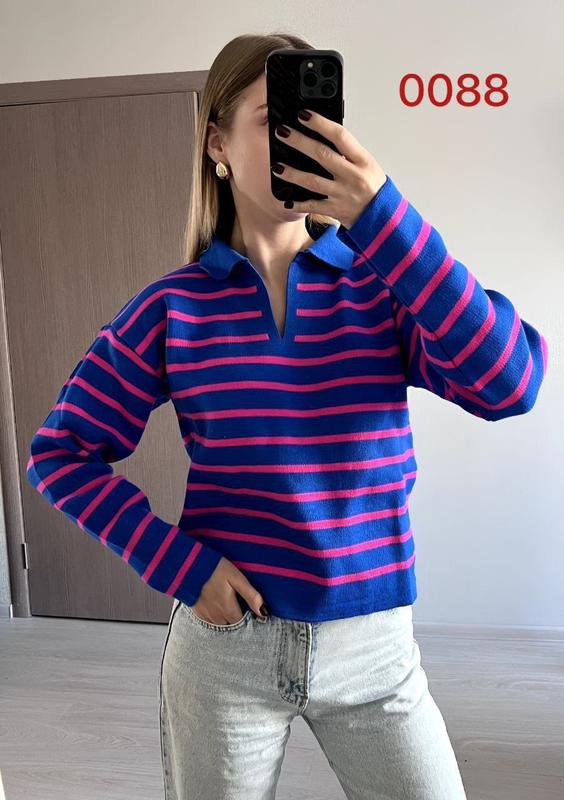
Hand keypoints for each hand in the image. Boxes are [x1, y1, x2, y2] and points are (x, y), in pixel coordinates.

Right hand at [191, 556, 267, 623]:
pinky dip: (213, 616)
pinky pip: (208, 621)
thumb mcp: (237, 578)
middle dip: (236, 616)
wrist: (189, 565)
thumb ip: (251, 596)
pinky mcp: (196, 612)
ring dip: (225, 617)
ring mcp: (205, 615)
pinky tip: (214, 604)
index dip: (247, 615)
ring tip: (225, 602)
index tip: (248, 607)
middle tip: (236, 601)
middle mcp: (217, 616)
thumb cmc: (215, 569)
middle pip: (231, 624)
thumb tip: (264, 612)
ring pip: (220, 624)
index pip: (242, 622)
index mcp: (229, 609)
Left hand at [272, 109, 386, 229]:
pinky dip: (298, 204)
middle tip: (282, 132)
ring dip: (292, 174)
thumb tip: (322, 133)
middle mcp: (353, 176)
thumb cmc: (373, 186)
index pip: (340, 136)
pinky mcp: (336, 210)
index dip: (320, 124)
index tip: (303, 115)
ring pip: (313, 181)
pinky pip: (313, 207)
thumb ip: (348, 152)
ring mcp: (343, 194)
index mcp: (362, 160)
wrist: (382, 216)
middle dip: (299, 142)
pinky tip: (286, 200)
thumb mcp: (366, 164)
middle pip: (322, 155)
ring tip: (276, 166)